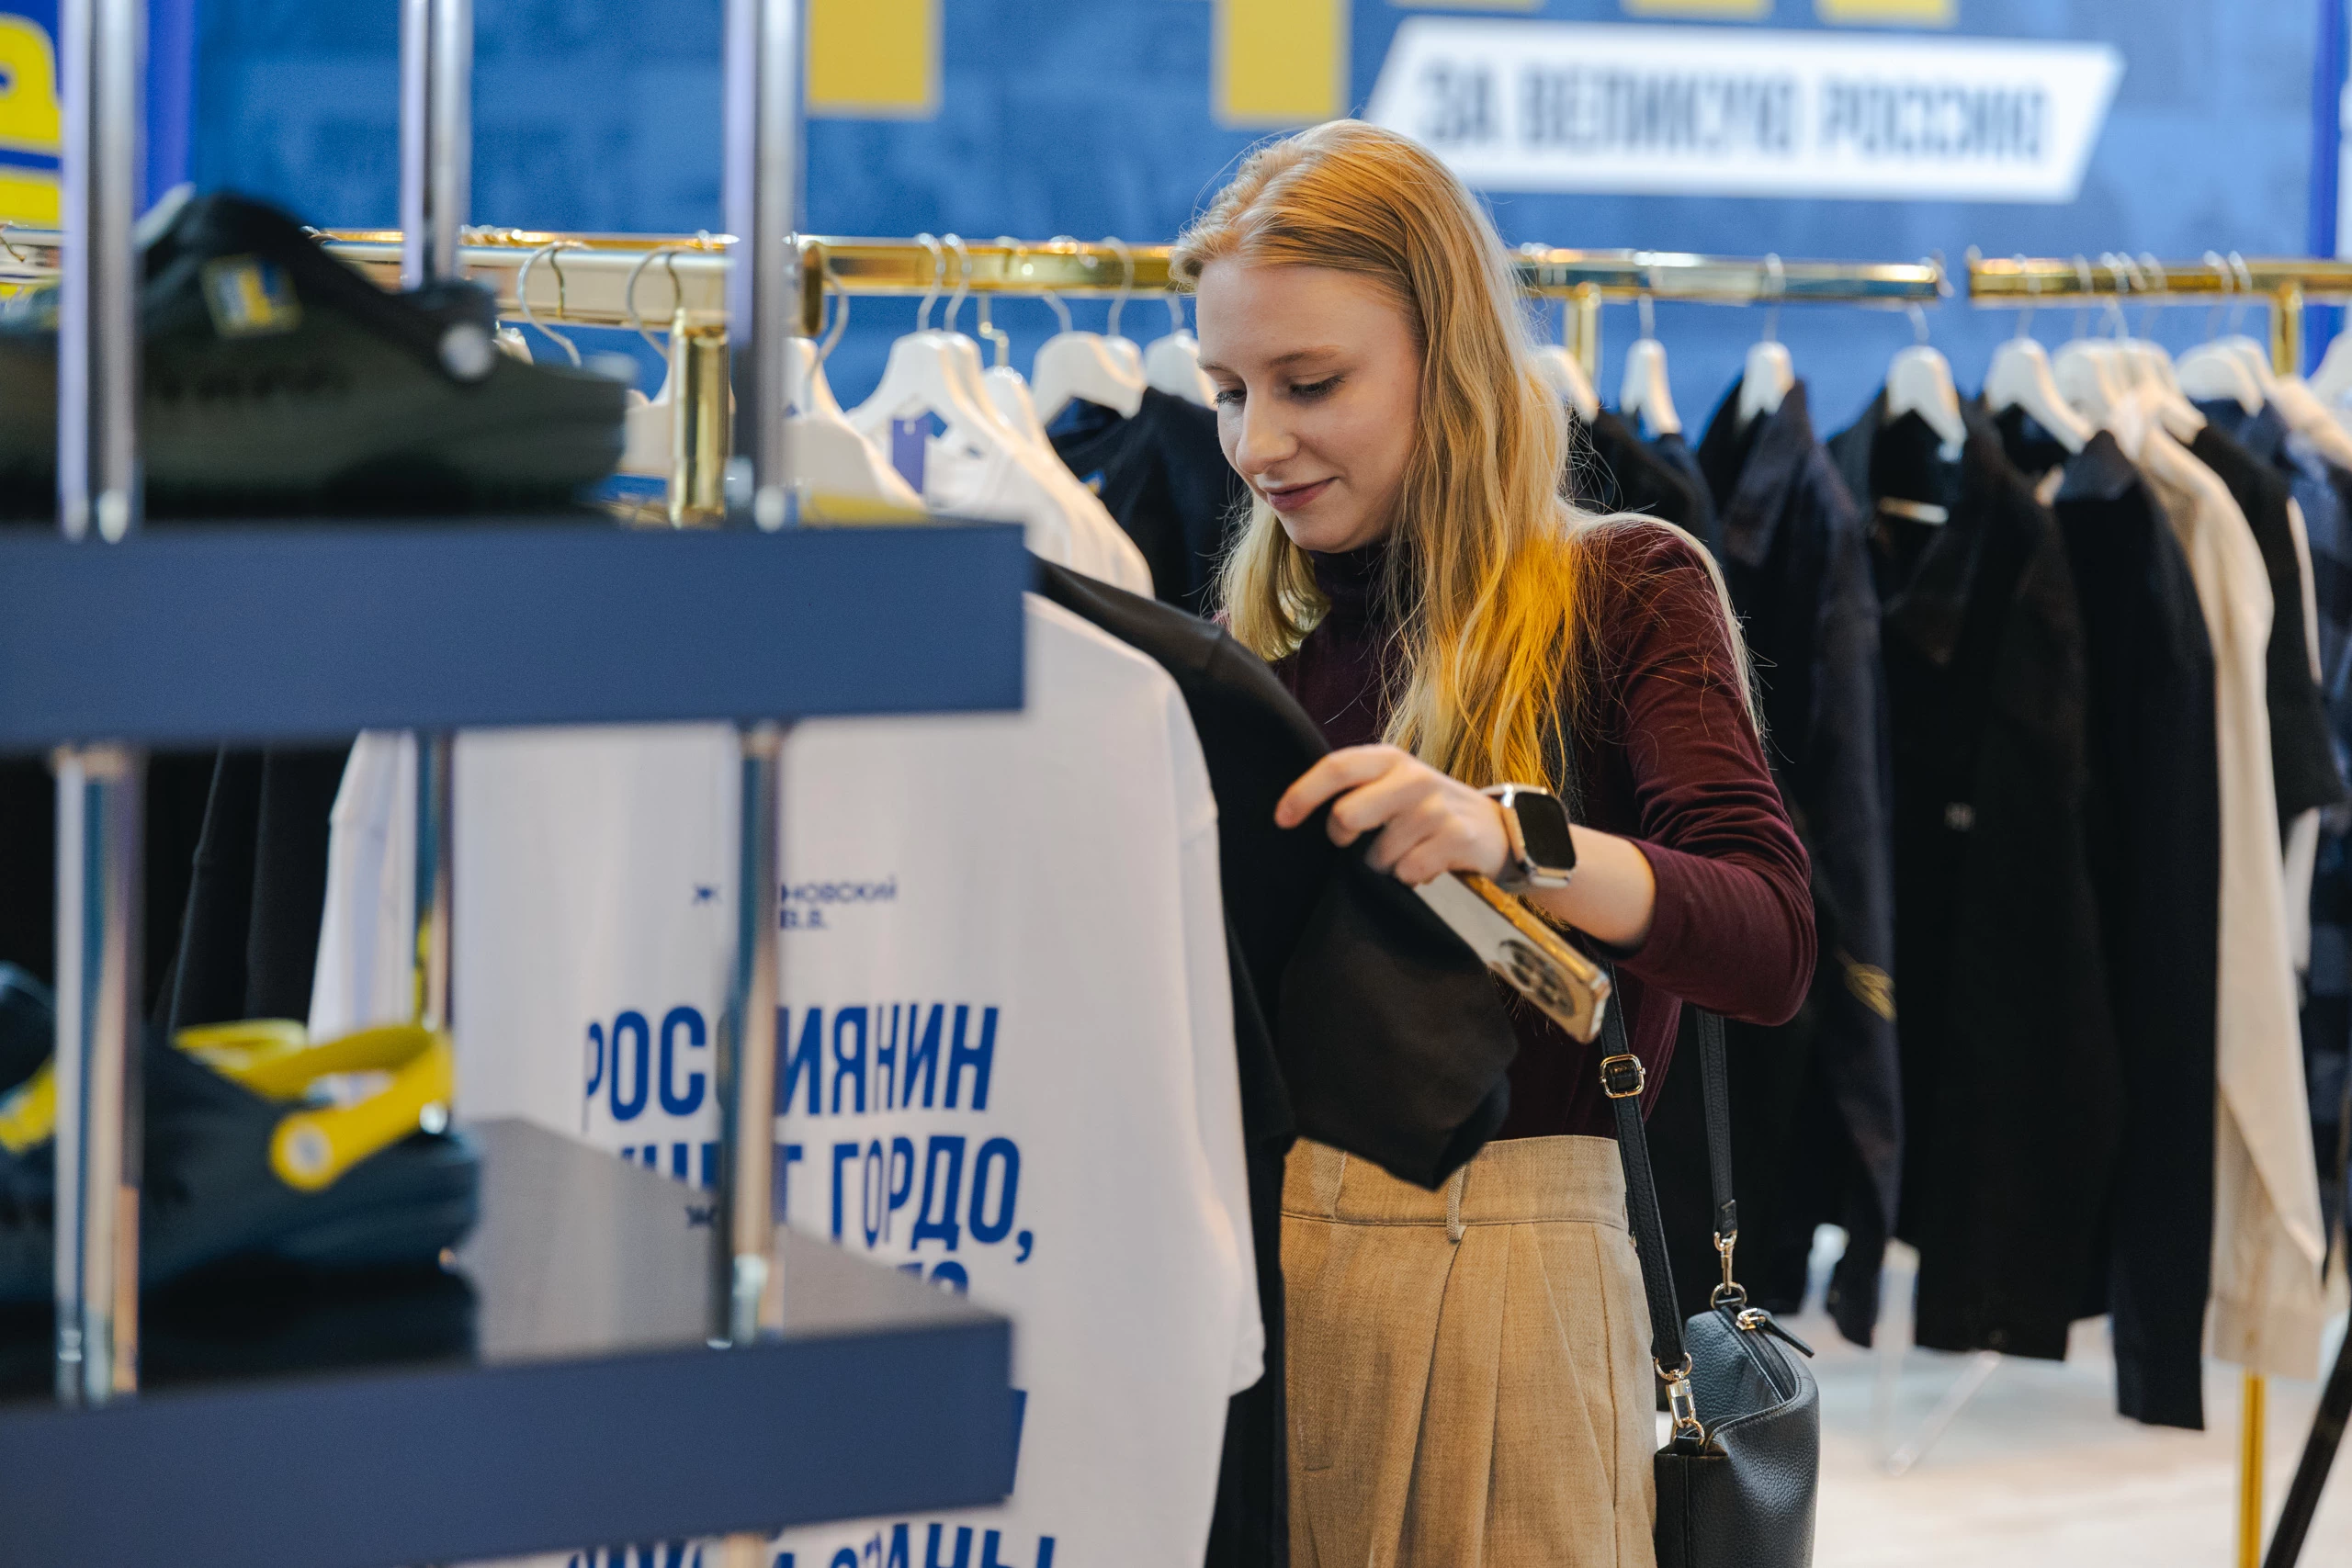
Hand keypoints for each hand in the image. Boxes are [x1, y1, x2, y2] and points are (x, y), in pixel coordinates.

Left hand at [1274, 744, 1510, 886]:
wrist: (1494, 828)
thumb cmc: (1426, 808)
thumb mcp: (1392, 786)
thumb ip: (1355, 789)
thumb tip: (1296, 812)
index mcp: (1389, 759)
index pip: (1336, 768)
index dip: (1302, 794)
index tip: (1282, 820)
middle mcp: (1412, 777)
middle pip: (1346, 815)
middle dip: (1342, 839)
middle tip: (1355, 844)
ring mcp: (1436, 807)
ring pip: (1377, 855)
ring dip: (1384, 864)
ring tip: (1406, 851)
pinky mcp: (1456, 837)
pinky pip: (1406, 872)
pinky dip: (1409, 878)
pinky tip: (1426, 864)